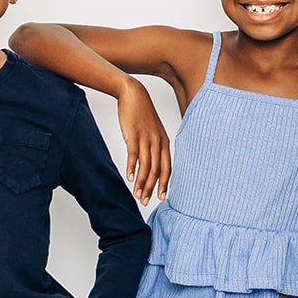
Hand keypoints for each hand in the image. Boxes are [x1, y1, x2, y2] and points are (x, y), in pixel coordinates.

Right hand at [117, 77, 170, 202]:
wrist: (134, 95)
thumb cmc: (142, 115)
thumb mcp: (153, 131)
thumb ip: (154, 147)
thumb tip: (151, 165)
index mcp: (164, 143)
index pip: (167, 168)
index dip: (164, 184)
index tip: (161, 198)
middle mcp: (158, 142)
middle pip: (157, 170)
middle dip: (152, 188)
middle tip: (145, 202)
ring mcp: (146, 139)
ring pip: (146, 166)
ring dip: (141, 183)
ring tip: (137, 195)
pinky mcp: (134, 135)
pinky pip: (134, 155)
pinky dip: (132, 168)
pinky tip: (130, 178)